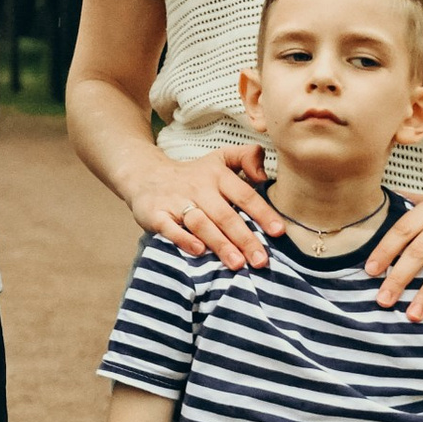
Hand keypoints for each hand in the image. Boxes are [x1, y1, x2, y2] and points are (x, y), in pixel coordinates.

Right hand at [126, 144, 281, 271]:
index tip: (278, 232)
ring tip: (237, 264)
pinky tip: (199, 252)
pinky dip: (184, 240)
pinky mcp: (155, 214)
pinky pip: (170, 228)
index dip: (262, 213)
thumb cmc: (192, 174)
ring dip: (219, 243)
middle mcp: (198, 188)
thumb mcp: (219, 158)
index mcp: (217, 175)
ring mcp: (175, 201)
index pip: (244, 195)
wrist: (144, 173)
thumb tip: (263, 174)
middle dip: (244, 238)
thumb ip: (246, 157)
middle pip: (225, 214)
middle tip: (261, 260)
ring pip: (201, 223)